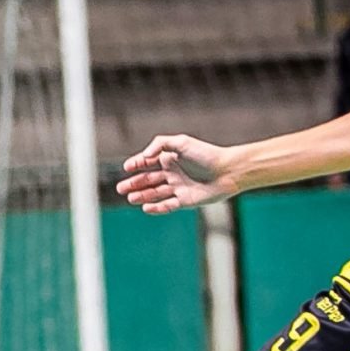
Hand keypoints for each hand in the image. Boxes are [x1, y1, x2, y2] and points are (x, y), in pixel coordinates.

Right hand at [116, 134, 234, 213]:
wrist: (229, 171)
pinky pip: (167, 205)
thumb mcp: (182, 142)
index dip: (136, 164)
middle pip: (148, 180)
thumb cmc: (207, 155)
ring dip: (142, 196)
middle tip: (121, 188)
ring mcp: (178, 188)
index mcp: (170, 159)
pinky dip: (156, 208)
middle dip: (133, 184)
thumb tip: (144, 156)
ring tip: (131, 198)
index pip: (147, 162)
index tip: (127, 167)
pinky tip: (146, 207)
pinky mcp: (185, 201)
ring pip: (155, 193)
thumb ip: (160, 145)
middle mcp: (172, 174)